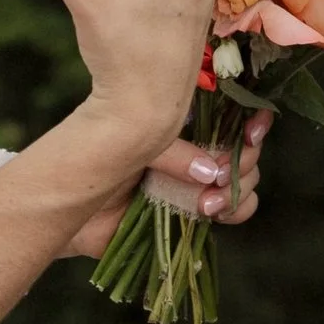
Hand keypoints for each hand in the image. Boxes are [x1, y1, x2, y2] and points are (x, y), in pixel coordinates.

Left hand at [59, 107, 266, 260]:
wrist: (71, 205)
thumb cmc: (98, 162)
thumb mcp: (135, 144)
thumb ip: (174, 153)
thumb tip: (212, 172)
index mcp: (186, 121)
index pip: (235, 113)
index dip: (252, 120)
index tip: (251, 132)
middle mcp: (199, 148)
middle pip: (247, 147)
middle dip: (244, 160)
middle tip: (223, 174)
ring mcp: (202, 180)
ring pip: (246, 178)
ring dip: (239, 188)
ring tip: (208, 202)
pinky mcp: (198, 210)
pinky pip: (235, 209)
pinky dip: (234, 209)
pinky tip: (209, 210)